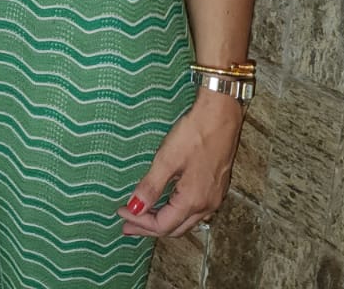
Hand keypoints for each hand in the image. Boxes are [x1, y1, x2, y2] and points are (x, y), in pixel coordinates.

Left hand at [120, 91, 244, 236]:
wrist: (222, 116)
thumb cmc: (195, 135)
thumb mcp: (166, 160)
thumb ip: (150, 187)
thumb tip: (134, 208)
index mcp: (193, 200)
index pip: (162, 225)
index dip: (139, 222)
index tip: (121, 212)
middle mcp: (207, 205)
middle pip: (174, 228)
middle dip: (149, 228)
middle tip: (127, 225)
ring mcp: (214, 197)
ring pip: (185, 221)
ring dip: (162, 221)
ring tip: (142, 217)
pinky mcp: (216, 187)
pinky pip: (194, 211)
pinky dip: (175, 213)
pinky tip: (165, 204)